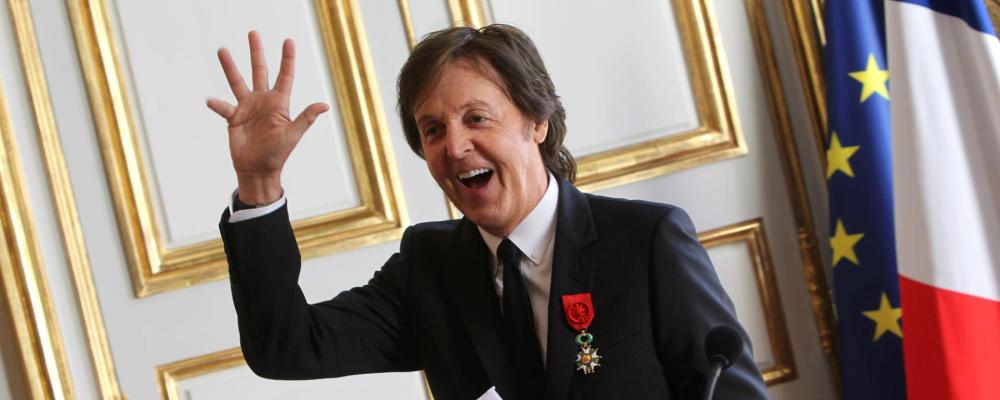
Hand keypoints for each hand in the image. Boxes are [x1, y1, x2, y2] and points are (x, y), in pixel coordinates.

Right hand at [207, 31, 328, 204]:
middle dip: (256, 52)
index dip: (287, 59)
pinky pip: (223, 107)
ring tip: (222, 50)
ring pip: (237, 82)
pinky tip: (210, 99)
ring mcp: (247, 108)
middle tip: (253, 33)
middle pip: (259, 71)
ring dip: (230, 67)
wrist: (258, 170)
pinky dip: (216, 104)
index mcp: (279, 103)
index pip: (285, 76)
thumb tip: (325, 105)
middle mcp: (263, 101)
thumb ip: (306, 118)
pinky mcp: (233, 118)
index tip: (288, 41)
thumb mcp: (293, 134)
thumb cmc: (278, 154)